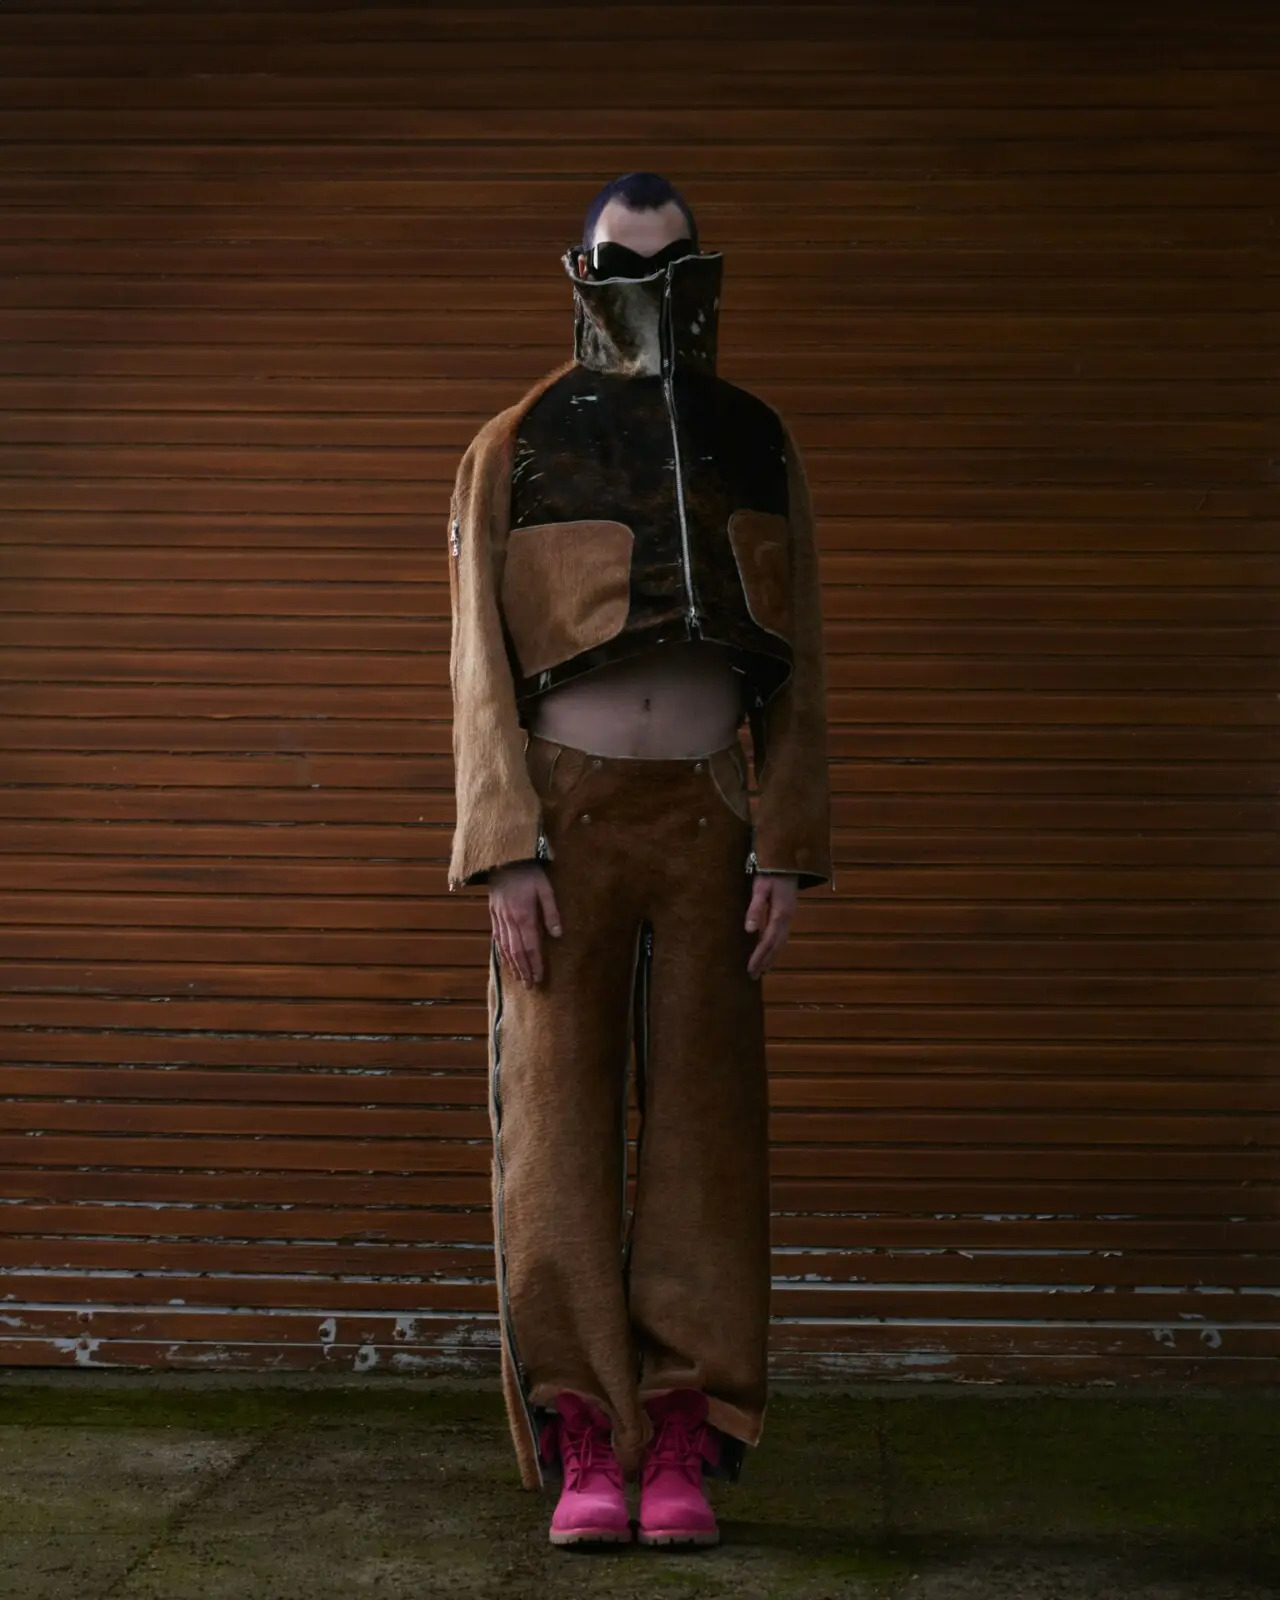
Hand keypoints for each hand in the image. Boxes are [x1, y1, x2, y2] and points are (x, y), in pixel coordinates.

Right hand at [489, 862, 561, 986]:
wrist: (504, 859)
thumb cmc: (529, 872)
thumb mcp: (545, 889)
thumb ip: (551, 912)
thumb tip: (557, 934)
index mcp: (525, 916)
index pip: (531, 946)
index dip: (535, 964)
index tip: (540, 978)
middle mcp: (510, 921)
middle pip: (518, 952)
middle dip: (524, 970)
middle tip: (530, 986)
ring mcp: (500, 919)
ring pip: (506, 948)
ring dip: (513, 965)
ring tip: (520, 979)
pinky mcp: (494, 915)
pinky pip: (497, 938)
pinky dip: (502, 952)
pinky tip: (506, 960)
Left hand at [745, 872, 797, 979]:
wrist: (789, 861)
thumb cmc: (771, 872)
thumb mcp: (760, 888)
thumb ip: (754, 909)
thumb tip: (749, 930)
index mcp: (780, 914)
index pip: (768, 941)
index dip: (759, 956)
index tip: (750, 969)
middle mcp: (787, 919)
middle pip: (776, 946)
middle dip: (765, 961)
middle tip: (754, 976)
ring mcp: (789, 916)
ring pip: (781, 942)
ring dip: (772, 957)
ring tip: (763, 970)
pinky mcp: (788, 913)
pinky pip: (782, 935)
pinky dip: (776, 947)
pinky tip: (771, 951)